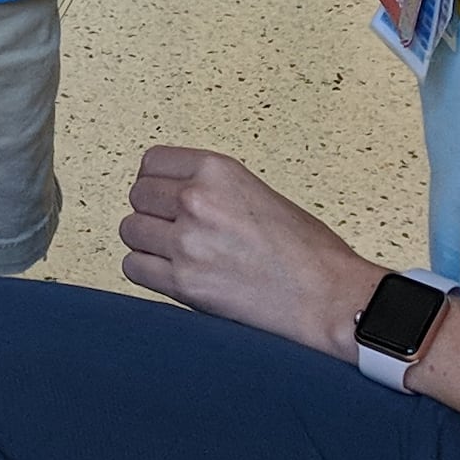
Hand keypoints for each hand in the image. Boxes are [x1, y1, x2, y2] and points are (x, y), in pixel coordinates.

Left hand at [119, 146, 380, 354]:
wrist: (328, 296)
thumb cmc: (308, 250)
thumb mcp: (258, 193)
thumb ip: (211, 189)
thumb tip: (169, 195)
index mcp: (217, 171)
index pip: (152, 162)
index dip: (156, 181)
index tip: (164, 195)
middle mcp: (196, 201)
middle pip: (137, 196)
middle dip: (152, 212)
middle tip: (175, 228)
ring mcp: (187, 243)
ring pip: (130, 231)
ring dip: (148, 242)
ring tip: (177, 252)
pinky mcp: (183, 283)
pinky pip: (134, 268)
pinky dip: (148, 271)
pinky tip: (173, 274)